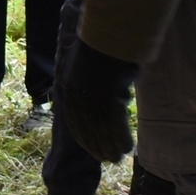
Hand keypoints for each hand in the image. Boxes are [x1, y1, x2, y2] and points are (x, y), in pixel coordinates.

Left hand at [57, 32, 137, 164]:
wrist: (107, 35)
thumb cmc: (101, 47)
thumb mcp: (86, 67)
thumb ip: (86, 83)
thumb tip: (92, 93)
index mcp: (68, 90)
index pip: (74, 123)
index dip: (85, 140)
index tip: (93, 151)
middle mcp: (77, 98)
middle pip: (88, 130)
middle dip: (98, 147)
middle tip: (109, 159)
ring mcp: (92, 99)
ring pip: (102, 131)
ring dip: (111, 146)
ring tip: (119, 157)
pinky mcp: (108, 99)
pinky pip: (116, 125)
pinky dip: (122, 138)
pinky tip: (128, 147)